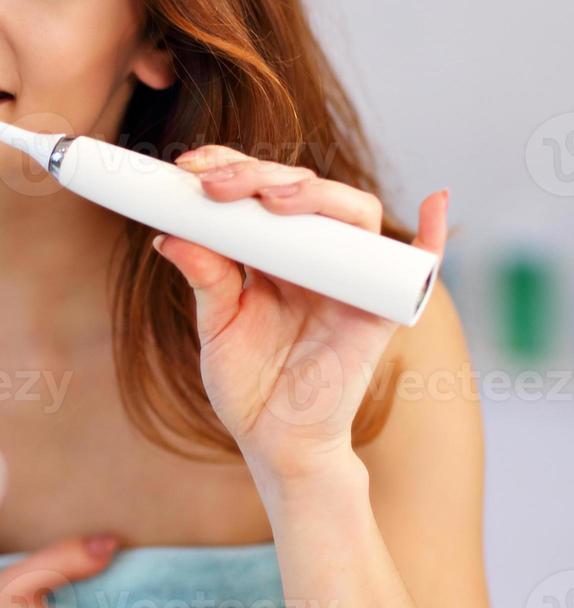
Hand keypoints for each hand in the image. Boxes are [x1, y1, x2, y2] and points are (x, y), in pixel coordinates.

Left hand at [155, 145, 448, 480]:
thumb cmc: (247, 383)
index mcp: (271, 253)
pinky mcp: (379, 308)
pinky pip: (421, 264)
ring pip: (349, 212)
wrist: (276, 440)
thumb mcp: (216, 325)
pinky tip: (437, 201)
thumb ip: (204, 278)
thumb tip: (171, 233)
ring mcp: (350, 277)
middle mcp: (314, 255)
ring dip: (315, 195)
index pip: (258, 190)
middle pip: (300, 191)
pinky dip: (435, 232)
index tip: (189, 167)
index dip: (230, 167)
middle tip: (214, 185)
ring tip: (273, 199)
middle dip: (256, 177)